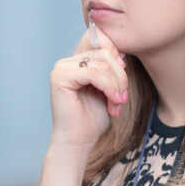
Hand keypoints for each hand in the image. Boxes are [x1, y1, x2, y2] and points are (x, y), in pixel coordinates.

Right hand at [48, 27, 128, 152]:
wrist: (78, 142)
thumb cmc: (92, 119)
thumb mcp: (108, 89)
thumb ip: (111, 70)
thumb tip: (122, 52)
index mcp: (76, 63)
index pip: (101, 43)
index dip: (118, 58)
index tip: (124, 81)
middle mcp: (66, 62)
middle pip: (105, 53)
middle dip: (121, 77)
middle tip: (123, 98)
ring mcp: (61, 69)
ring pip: (103, 64)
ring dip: (116, 86)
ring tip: (117, 104)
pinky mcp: (60, 78)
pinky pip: (94, 74)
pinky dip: (109, 88)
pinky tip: (113, 103)